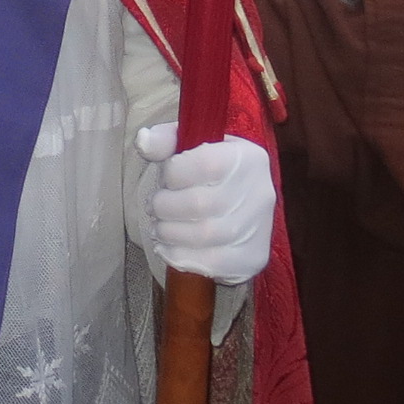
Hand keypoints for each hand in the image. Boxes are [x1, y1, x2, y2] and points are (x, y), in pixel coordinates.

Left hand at [136, 122, 275, 286]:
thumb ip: (166, 139)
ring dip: (169, 233)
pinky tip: (169, 247)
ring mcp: (259, 228)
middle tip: (155, 207)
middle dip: (165, 206)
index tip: (167, 177)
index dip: (174, 172)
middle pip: (200, 203)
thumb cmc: (210, 174)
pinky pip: (210, 263)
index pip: (206, 163)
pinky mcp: (253, 258)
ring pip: (203, 236)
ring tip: (160, 227)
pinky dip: (179, 256)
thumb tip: (144, 141)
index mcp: (247, 157)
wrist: (242, 206)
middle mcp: (259, 192)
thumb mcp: (192, 145)